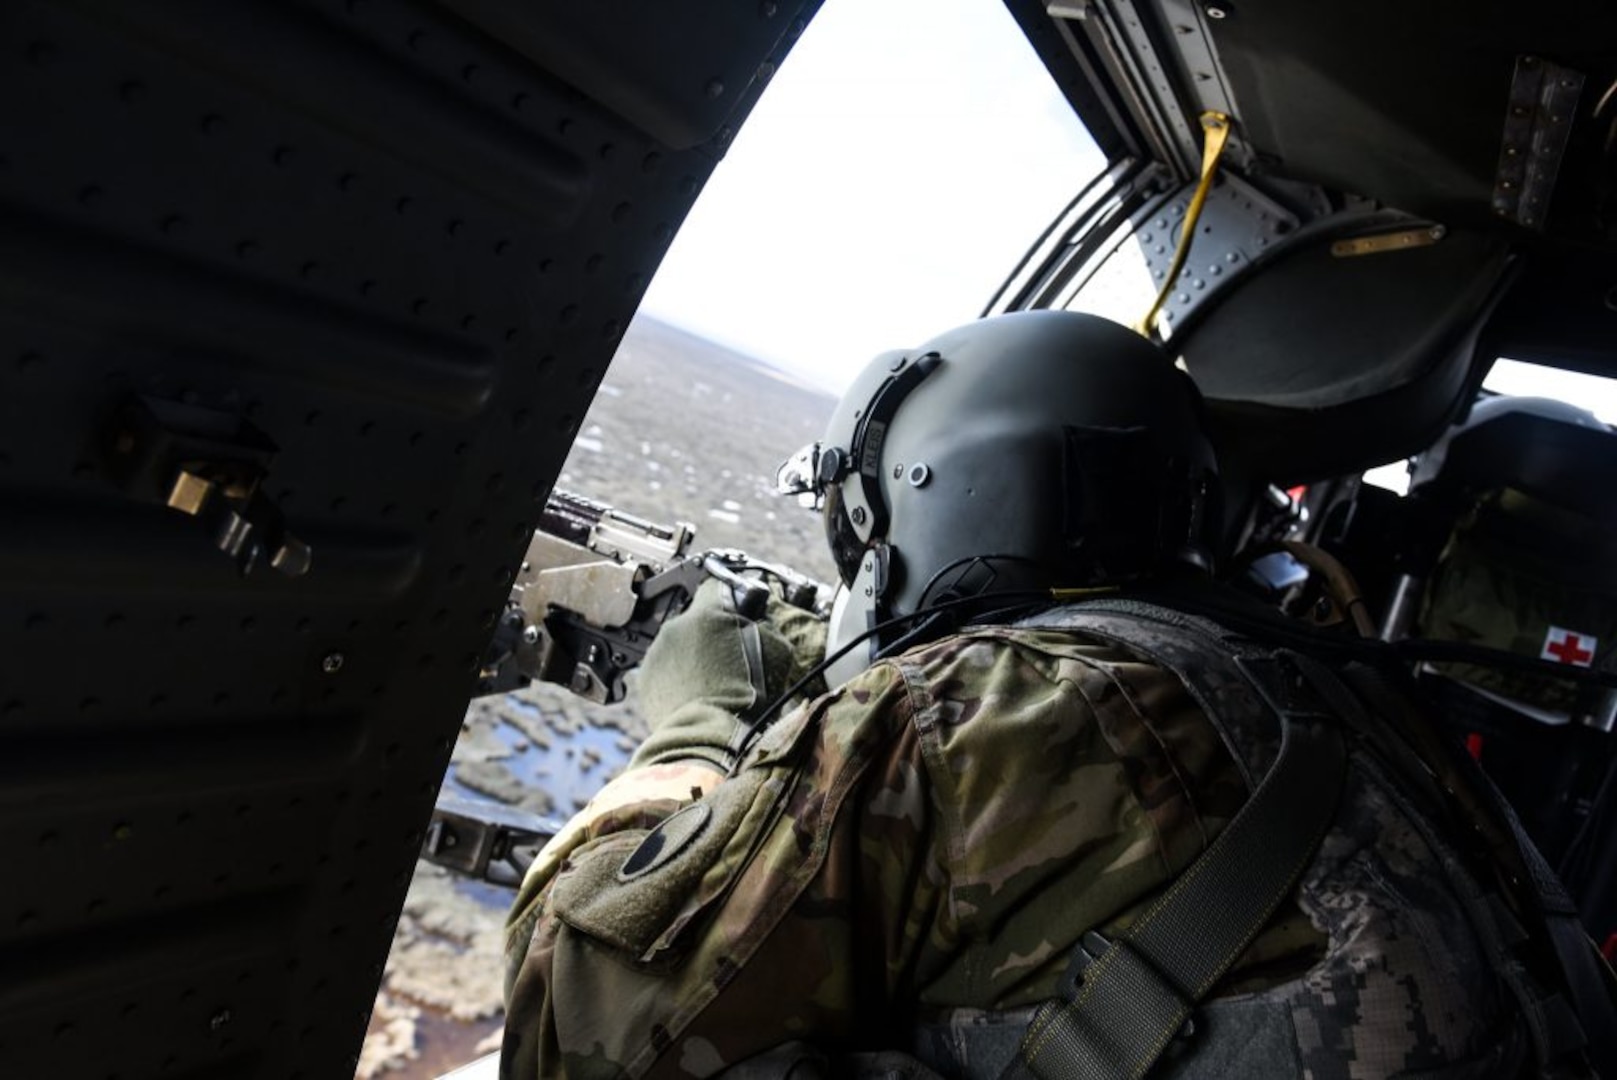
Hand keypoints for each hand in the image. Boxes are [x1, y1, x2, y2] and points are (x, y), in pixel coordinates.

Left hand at [630, 577, 826, 771]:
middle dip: (711, 631)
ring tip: (712, 678)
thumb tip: (760, 619)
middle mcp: (676, 626)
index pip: (717, 586)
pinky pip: (665, 667)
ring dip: (692, 654)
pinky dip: (677, 675)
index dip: (729, 598)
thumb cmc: (748, 696)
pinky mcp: (645, 678)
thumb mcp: (776, 651)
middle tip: (729, 653)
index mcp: (708, 613)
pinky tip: (694, 691)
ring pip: (678, 643)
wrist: (712, 734)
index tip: (735, 609)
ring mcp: (657, 652)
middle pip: (696, 617)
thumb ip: (766, 625)